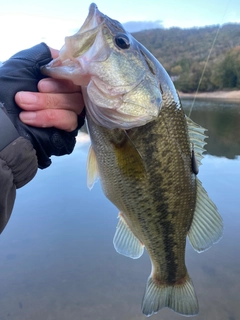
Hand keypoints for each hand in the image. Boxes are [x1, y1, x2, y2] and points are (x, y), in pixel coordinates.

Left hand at [0, 43, 84, 168]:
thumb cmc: (6, 88)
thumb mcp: (23, 63)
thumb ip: (44, 54)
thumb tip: (62, 55)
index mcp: (58, 79)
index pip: (77, 72)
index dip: (66, 72)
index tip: (49, 72)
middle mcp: (66, 95)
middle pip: (77, 89)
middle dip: (54, 88)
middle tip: (37, 87)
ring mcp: (68, 113)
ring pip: (75, 104)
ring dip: (48, 102)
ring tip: (23, 103)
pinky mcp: (66, 130)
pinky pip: (69, 121)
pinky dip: (50, 117)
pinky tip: (28, 117)